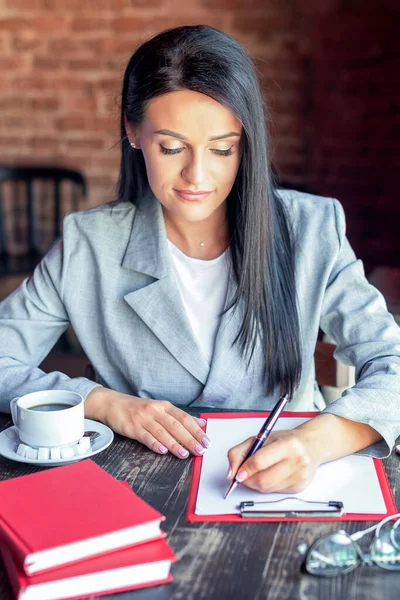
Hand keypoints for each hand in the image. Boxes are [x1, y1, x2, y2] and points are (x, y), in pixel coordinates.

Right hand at [85, 387, 209, 458]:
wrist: (113, 404)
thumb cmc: (139, 409)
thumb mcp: (160, 409)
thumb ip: (180, 417)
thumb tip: (201, 423)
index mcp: (165, 406)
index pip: (184, 418)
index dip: (196, 430)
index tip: (207, 441)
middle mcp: (155, 411)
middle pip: (175, 426)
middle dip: (189, 439)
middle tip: (200, 450)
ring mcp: (143, 419)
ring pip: (162, 432)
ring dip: (174, 444)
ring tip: (185, 454)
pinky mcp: (132, 427)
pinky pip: (145, 436)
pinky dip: (154, 444)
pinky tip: (162, 451)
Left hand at [227, 428, 320, 493]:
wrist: (310, 445)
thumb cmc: (285, 440)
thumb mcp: (260, 438)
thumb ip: (240, 452)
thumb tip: (231, 472)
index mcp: (287, 444)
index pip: (259, 461)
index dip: (245, 470)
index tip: (237, 474)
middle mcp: (296, 460)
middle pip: (263, 480)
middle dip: (248, 480)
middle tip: (244, 474)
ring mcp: (300, 476)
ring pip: (267, 489)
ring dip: (256, 484)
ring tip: (259, 472)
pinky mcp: (299, 487)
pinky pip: (275, 492)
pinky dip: (267, 486)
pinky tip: (271, 475)